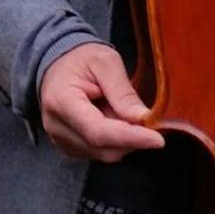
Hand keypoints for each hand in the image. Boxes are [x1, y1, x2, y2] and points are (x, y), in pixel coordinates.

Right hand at [38, 42, 163, 161]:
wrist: (57, 65)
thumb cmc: (80, 59)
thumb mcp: (105, 61)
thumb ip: (123, 91)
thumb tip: (143, 119)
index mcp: (61, 101)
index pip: (97, 131)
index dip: (130, 137)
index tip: (157, 139)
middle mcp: (57, 126)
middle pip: (104, 148)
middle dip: (131, 136)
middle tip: (138, 111)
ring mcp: (61, 140)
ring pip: (106, 154)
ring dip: (123, 138)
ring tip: (116, 108)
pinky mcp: (69, 148)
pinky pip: (101, 153)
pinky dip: (115, 141)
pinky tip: (110, 118)